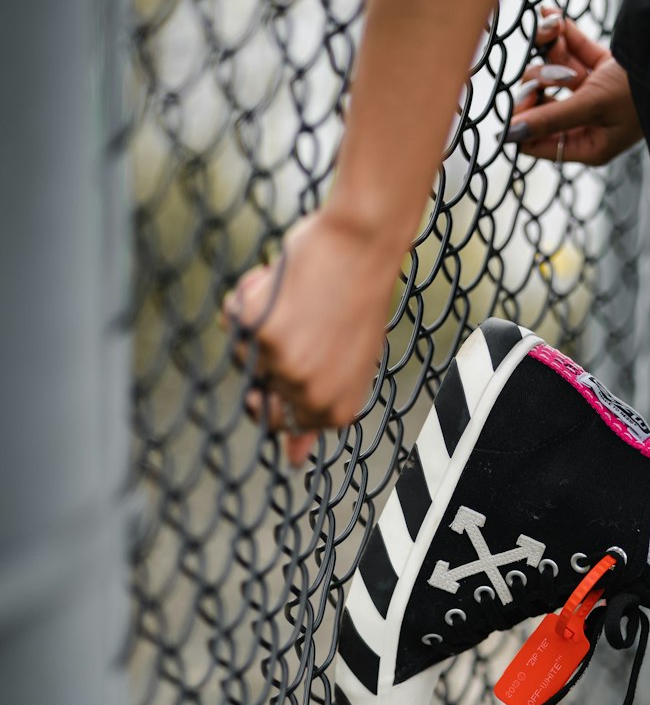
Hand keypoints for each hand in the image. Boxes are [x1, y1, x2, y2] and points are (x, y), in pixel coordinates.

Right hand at [222, 208, 398, 466]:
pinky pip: (232, 318)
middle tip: (288, 325)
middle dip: (261, 358)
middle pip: (254, 390)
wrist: (363, 244)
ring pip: (240, 351)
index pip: (280, 424)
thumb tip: (293, 459)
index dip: (275, 388)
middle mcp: (310, 395)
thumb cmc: (359, 299)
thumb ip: (319, 412)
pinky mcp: (260, 330)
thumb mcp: (352, 365)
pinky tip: (279, 280)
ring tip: (294, 297)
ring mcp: (283, 365)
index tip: (288, 359)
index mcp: (336, 410)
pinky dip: (247, 295)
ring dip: (257, 324)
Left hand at [506, 7, 643, 165]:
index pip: (538, 142)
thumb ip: (549, 118)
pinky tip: (549, 14)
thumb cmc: (640, 94)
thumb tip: (508, 134)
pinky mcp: (604, 67)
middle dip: (540, 80)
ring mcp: (596, 94)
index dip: (523, 121)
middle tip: (542, 70)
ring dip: (550, 53)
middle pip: (543, 102)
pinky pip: (573, 50)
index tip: (519, 98)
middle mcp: (590, 123)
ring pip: (555, 72)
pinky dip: (561, 34)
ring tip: (554, 33)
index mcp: (589, 145)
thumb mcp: (591, 106)